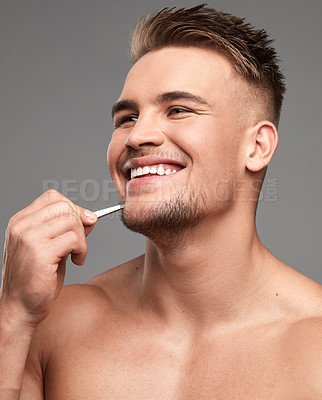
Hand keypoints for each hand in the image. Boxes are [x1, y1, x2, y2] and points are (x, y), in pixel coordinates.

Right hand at [0, 190, 96, 329]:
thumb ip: (67, 230)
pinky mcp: (40, 252)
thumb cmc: (36, 280)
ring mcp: (29, 237)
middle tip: (80, 243)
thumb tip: (90, 216)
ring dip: (82, 239)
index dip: (73, 208)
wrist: (20, 309)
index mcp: (21, 222)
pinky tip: (77, 262)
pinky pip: (73, 239)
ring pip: (71, 220)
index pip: (53, 197)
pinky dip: (82, 250)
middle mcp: (22, 226)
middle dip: (80, 223)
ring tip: (78, 254)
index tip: (81, 225)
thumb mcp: (53, 247)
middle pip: (64, 206)